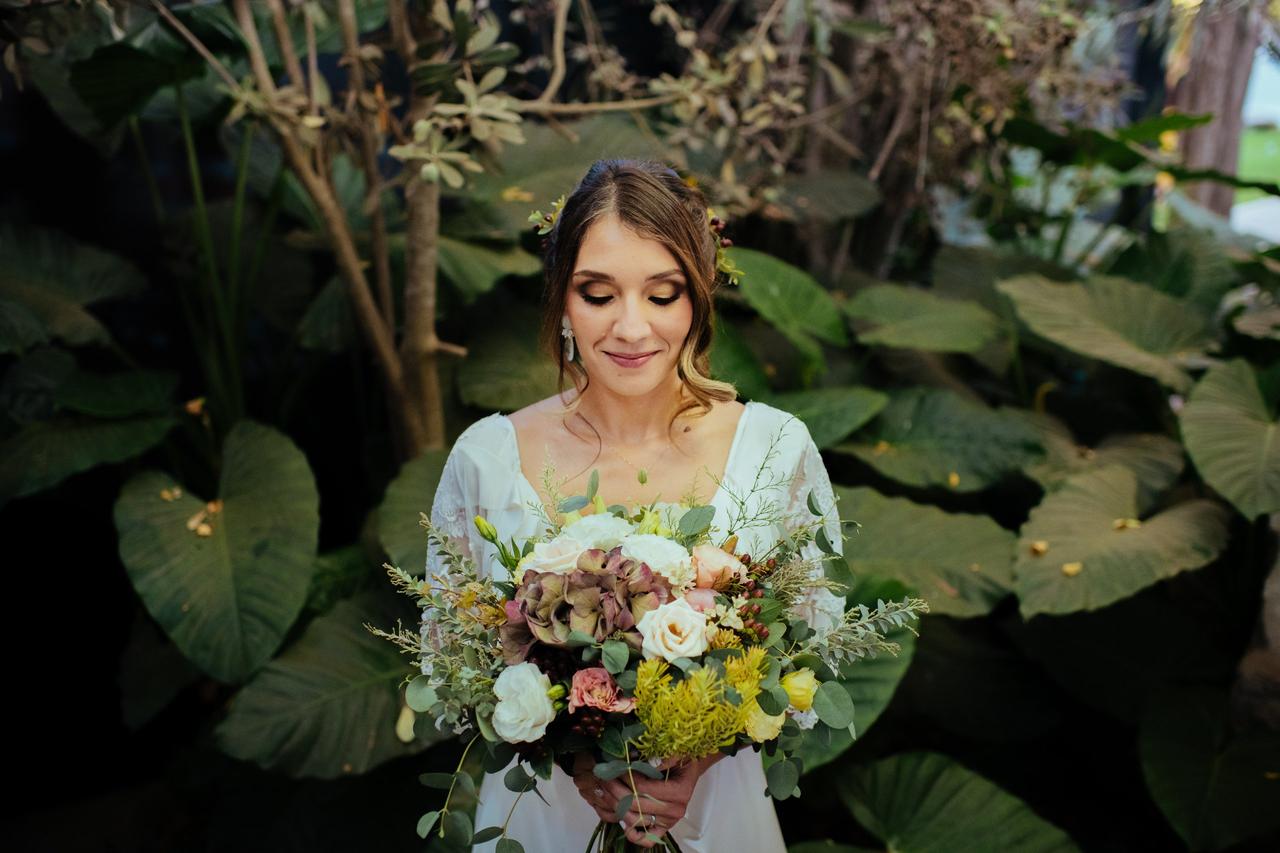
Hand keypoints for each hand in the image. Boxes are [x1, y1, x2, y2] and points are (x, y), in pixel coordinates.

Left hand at [572, 753, 724, 846]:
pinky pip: (648, 838)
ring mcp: (668, 821)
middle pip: (635, 804)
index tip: (614, 766)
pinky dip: (634, 835)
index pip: (643, 788)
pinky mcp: (663, 827)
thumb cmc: (682, 759)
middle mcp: (674, 811)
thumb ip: (661, 757)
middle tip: (603, 777)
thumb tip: (637, 759)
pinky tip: (622, 824)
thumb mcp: (675, 752)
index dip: (625, 777)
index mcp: (679, 792)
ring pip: (635, 820)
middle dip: (615, 790)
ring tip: (604, 791)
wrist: (688, 768)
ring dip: (615, 806)